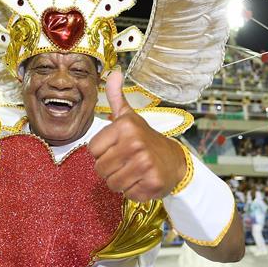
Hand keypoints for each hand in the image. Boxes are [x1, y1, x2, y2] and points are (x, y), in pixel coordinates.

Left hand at [88, 71, 185, 201]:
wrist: (175, 160)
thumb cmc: (145, 138)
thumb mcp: (129, 116)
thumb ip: (116, 97)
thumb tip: (114, 71)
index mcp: (124, 127)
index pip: (92, 150)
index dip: (102, 152)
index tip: (117, 147)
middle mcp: (135, 144)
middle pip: (100, 169)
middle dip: (110, 169)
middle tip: (125, 161)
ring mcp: (145, 165)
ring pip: (112, 184)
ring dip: (120, 182)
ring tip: (133, 171)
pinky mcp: (152, 184)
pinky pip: (127, 195)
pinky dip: (133, 191)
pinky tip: (142, 180)